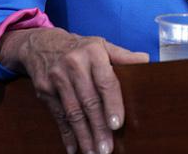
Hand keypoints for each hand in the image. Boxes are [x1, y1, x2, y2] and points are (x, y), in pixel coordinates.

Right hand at [0, 28, 148, 153]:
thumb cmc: (80, 48)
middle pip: (88, 101)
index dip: (112, 104)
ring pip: (73, 112)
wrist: (41, 44)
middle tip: (107, 147)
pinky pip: (58, 116)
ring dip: (83, 135)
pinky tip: (74, 148)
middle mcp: (73, 64)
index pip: (105, 81)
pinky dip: (66, 134)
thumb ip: (122, 56)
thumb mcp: (101, 45)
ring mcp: (57, 78)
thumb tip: (145, 60)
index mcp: (93, 53)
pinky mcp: (44, 91)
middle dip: (98, 127)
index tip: (117, 124)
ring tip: (93, 152)